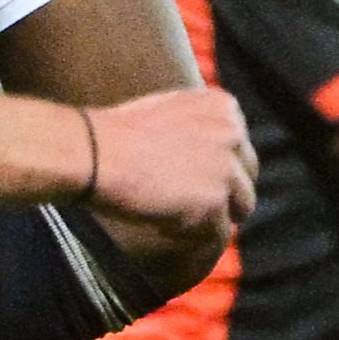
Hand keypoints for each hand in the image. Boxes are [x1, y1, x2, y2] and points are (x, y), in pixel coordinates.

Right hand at [81, 85, 256, 287]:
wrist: (92, 154)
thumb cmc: (116, 132)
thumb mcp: (168, 109)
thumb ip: (202, 124)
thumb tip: (220, 149)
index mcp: (223, 107)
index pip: (240, 148)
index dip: (215, 165)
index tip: (184, 169)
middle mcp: (233, 135)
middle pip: (246, 179)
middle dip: (221, 191)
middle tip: (180, 194)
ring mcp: (226, 170)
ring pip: (240, 207)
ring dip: (211, 213)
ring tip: (171, 208)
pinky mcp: (215, 202)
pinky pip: (219, 231)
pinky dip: (197, 232)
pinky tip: (166, 221)